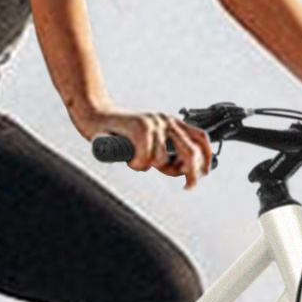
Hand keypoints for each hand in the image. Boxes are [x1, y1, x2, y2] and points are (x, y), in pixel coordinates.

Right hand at [79, 106, 215, 187]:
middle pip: (191, 151)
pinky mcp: (140, 127)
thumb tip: (182, 171)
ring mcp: (154, 123)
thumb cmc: (119, 133)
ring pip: (162, 160)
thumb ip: (166, 154)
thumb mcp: (149, 143)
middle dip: (191, 173)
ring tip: (136, 160)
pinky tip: (129, 158)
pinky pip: (145, 157)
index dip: (207, 158)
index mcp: (172, 123)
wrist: (95, 116)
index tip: (203, 175)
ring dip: (147, 167)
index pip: (200, 138)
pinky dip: (136, 164)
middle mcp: (166, 121)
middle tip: (188, 185)